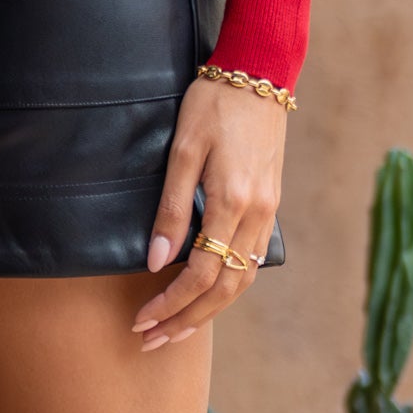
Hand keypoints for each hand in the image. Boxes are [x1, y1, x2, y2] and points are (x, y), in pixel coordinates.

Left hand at [130, 77, 285, 349]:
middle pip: (224, 290)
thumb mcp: (184, 149)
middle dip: (187, 320)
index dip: (170, 304)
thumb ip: (172, 208)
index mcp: (233, 201)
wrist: (259, 72)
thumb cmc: (213, 103)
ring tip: (175, 328)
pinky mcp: (271, 203)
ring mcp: (269, 210)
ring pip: (243, 280)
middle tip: (150, 340)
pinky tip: (209, 293)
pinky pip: (252, 260)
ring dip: (208, 310)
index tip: (141, 320)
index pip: (201, 274)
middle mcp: (257, 214)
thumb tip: (155, 262)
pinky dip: (229, 285)